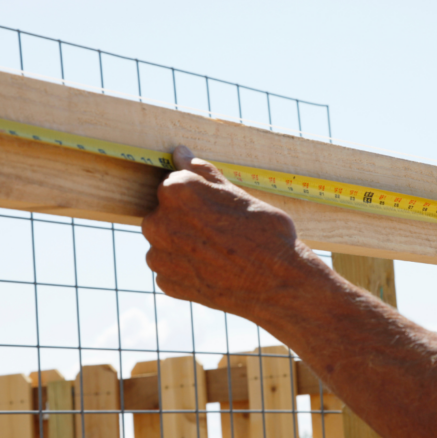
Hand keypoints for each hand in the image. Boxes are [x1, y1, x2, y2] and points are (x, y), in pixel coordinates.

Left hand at [141, 146, 313, 320]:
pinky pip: (170, 269)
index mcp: (176, 191)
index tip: (217, 209)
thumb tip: (180, 154)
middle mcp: (157, 221)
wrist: (279, 283)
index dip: (197, 197)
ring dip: (184, 245)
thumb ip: (202, 173)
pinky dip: (186, 268)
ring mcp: (158, 255)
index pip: (174, 184)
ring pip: (165, 242)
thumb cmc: (265, 233)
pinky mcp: (165, 282)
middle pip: (165, 213)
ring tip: (218, 252)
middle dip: (186, 220)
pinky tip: (212, 269)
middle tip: (219, 232)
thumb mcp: (238, 194)